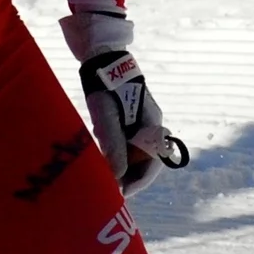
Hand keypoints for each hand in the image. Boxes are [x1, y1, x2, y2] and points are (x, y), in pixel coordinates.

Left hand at [78, 50, 187, 195]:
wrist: (102, 59)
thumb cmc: (105, 87)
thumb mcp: (107, 117)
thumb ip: (114, 145)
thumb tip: (117, 177)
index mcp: (152, 126)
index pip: (152, 163)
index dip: (138, 182)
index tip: (121, 194)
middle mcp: (151, 127)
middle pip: (145, 161)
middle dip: (129, 178)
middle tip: (110, 192)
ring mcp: (141, 123)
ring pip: (135, 154)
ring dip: (121, 167)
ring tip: (104, 177)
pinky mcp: (130, 120)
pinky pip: (127, 144)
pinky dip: (116, 155)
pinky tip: (102, 158)